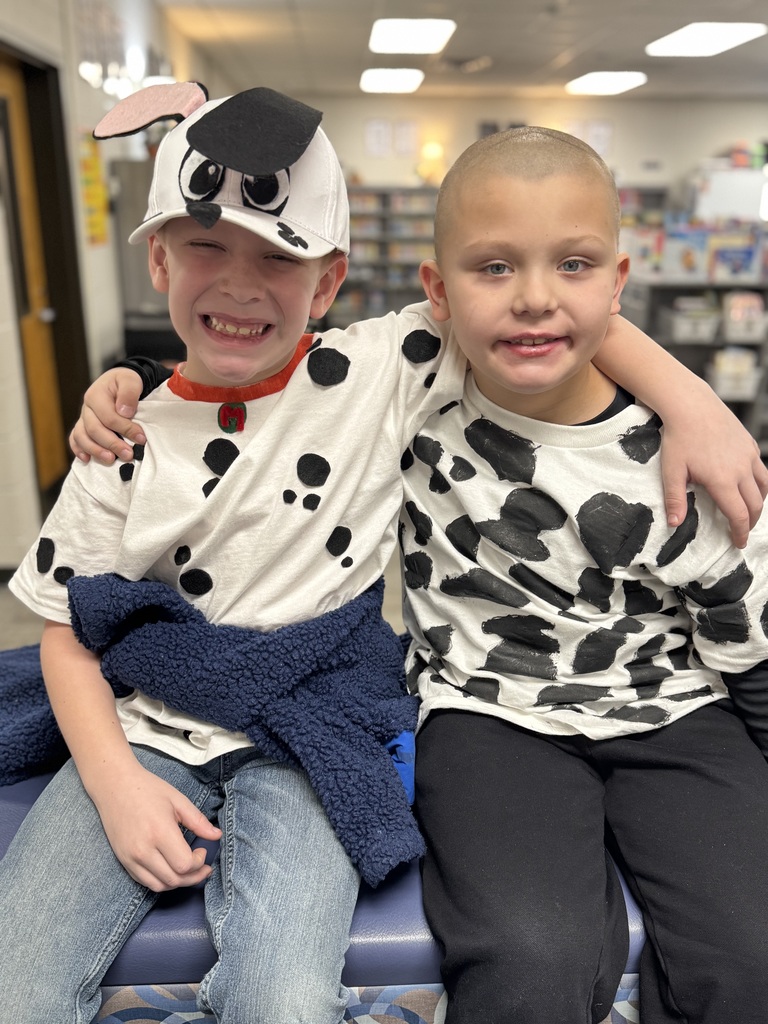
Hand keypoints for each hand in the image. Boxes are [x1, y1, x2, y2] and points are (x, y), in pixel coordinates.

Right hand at [69, 368, 145, 464]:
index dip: (125, 429)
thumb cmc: (126, 382)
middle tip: (128, 455)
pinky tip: (86, 460)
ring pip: (82, 436)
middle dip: (112, 444)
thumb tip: (124, 412)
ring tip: (111, 460)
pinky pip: (75, 439)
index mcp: (96, 395)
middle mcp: (87, 407)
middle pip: (94, 429)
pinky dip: (78, 450)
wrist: (119, 382)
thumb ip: (129, 392)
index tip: (141, 438)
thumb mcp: (131, 380)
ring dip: (95, 450)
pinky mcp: (83, 426)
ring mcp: (83, 418)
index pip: (109, 417)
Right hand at [92, 762, 221, 891]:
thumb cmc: (148, 789)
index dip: (199, 862)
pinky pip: (144, 881)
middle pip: (174, 879)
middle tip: (203, 866)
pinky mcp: (123, 861)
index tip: (202, 850)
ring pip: (159, 885)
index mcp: (160, 832)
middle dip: (193, 876)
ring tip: (189, 871)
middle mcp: (143, 850)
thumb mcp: (178, 800)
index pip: (184, 864)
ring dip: (178, 882)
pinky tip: (170, 870)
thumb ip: (198, 821)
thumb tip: (217, 836)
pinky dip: (161, 881)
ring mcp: (130, 858)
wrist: (115, 786)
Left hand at [661, 412, 767, 547]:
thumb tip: (675, 524)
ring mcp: (749, 456)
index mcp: (722, 480)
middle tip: (742, 531)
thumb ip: (674, 499)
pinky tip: (749, 486)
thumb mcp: (671, 470)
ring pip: (764, 487)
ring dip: (759, 504)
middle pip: (755, 505)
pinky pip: (761, 470)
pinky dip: (760, 484)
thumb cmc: (679, 437)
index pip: (739, 515)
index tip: (738, 543)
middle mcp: (741, 470)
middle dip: (750, 522)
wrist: (691, 405)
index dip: (740, 533)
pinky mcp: (750, 445)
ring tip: (749, 512)